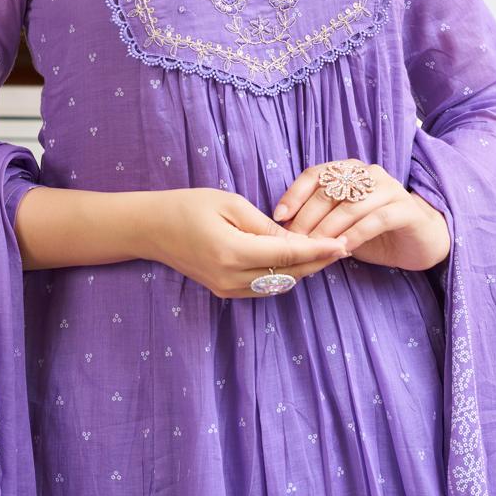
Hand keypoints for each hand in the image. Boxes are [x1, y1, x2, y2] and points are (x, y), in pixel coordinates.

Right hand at [144, 187, 350, 297]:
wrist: (151, 228)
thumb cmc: (189, 206)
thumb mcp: (230, 204)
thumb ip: (265, 226)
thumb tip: (297, 241)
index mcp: (233, 252)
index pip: (288, 255)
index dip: (319, 251)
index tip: (343, 244)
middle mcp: (231, 277)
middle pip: (288, 275)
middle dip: (318, 263)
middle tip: (343, 248)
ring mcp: (227, 288)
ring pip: (278, 285)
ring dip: (303, 271)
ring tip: (326, 254)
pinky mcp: (224, 291)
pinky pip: (264, 287)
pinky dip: (284, 276)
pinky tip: (297, 261)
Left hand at [272, 159, 449, 271]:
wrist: (421, 242)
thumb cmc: (375, 232)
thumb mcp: (342, 224)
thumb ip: (319, 219)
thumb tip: (284, 229)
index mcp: (349, 170)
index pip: (314, 174)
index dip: (294, 194)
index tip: (279, 217)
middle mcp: (368, 174)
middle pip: (329, 191)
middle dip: (307, 218)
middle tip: (294, 241)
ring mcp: (390, 188)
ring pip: (350, 206)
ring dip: (328, 229)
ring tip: (314, 248)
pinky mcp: (406, 209)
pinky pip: (375, 220)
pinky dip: (355, 235)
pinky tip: (342, 249)